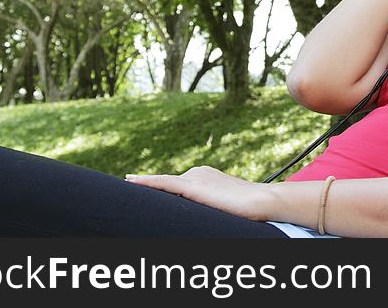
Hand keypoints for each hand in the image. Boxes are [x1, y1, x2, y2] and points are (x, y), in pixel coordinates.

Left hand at [125, 166, 271, 220]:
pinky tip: (131, 183)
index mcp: (204, 175)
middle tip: (127, 188)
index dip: (156, 187)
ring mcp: (194, 177)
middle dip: (149, 191)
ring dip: (145, 189)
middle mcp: (197, 172)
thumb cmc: (248, 209)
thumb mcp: (224, 204)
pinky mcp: (192, 186)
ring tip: (126, 187)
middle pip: (167, 186)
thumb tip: (202, 215)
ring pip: (162, 186)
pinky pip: (162, 183)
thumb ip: (209, 203)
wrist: (261, 200)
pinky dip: (146, 182)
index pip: (175, 184)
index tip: (137, 187)